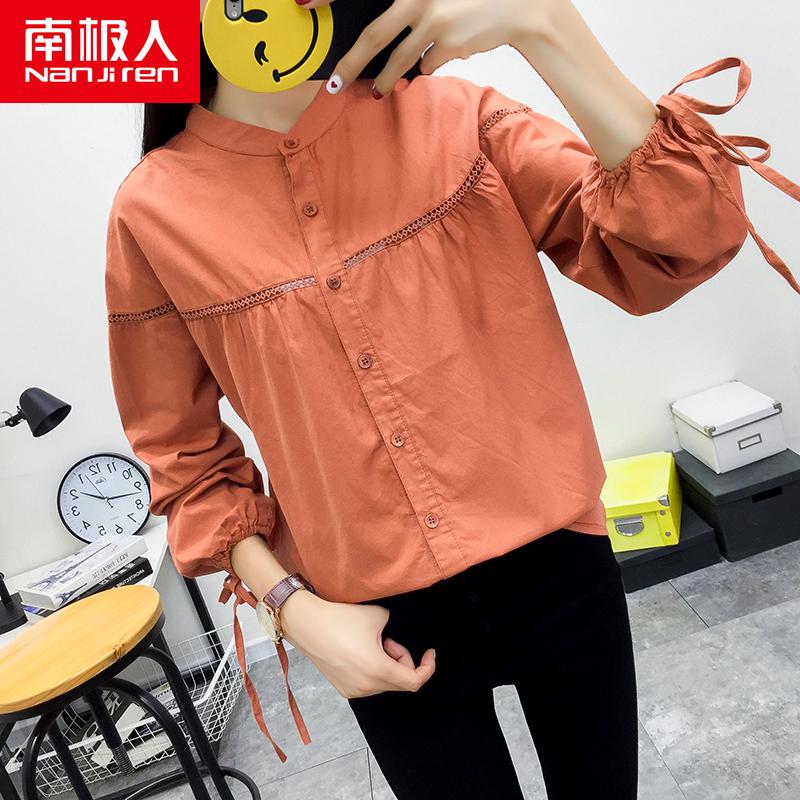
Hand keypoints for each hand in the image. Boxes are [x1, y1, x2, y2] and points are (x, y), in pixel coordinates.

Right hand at [278, 589, 436, 697]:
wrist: (306, 623)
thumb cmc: (341, 618)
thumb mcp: (379, 616)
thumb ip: (395, 629)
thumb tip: (393, 640)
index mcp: (378, 670)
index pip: (414, 681)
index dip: (427, 667)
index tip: (429, 652)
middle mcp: (366, 687)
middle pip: (400, 681)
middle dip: (402, 660)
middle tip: (388, 639)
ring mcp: (353, 691)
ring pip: (385, 683)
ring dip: (387, 665)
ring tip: (370, 643)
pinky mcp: (343, 689)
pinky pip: (369, 684)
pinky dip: (374, 670)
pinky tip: (359, 652)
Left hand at [296, 0, 560, 96]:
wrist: (520, 5)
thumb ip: (409, 11)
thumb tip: (385, 47)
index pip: (366, 0)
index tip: (304, 4)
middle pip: (375, 34)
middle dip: (352, 62)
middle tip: (336, 84)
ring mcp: (433, 20)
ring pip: (400, 61)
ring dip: (386, 80)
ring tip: (378, 91)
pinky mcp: (448, 43)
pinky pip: (426, 65)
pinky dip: (425, 70)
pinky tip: (436, 62)